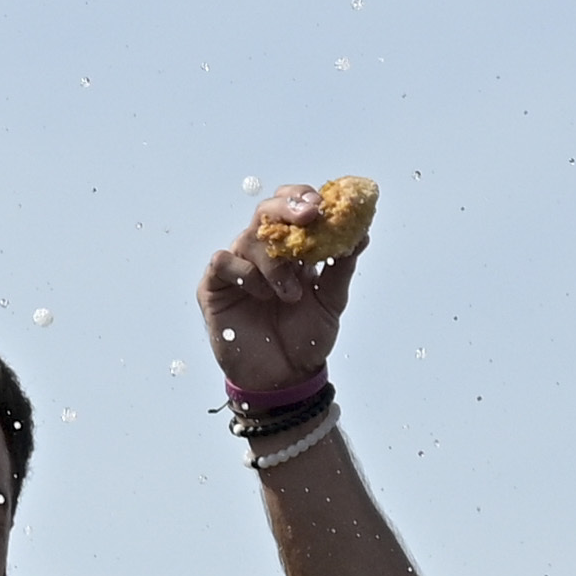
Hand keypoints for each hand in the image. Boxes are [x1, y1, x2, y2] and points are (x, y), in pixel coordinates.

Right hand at [194, 190, 369, 408]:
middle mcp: (261, 252)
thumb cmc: (306, 339)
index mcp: (290, 249)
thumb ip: (341, 266)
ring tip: (289, 295)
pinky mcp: (213, 288)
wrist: (285, 378)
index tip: (323, 202)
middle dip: (289, 208)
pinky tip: (260, 295)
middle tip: (310, 216)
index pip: (291, 206)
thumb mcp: (331, 301)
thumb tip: (362, 233)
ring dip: (275, 262)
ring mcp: (237, 268)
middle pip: (267, 210)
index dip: (304, 197)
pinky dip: (244, 272)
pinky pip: (223, 261)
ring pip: (249, 238)